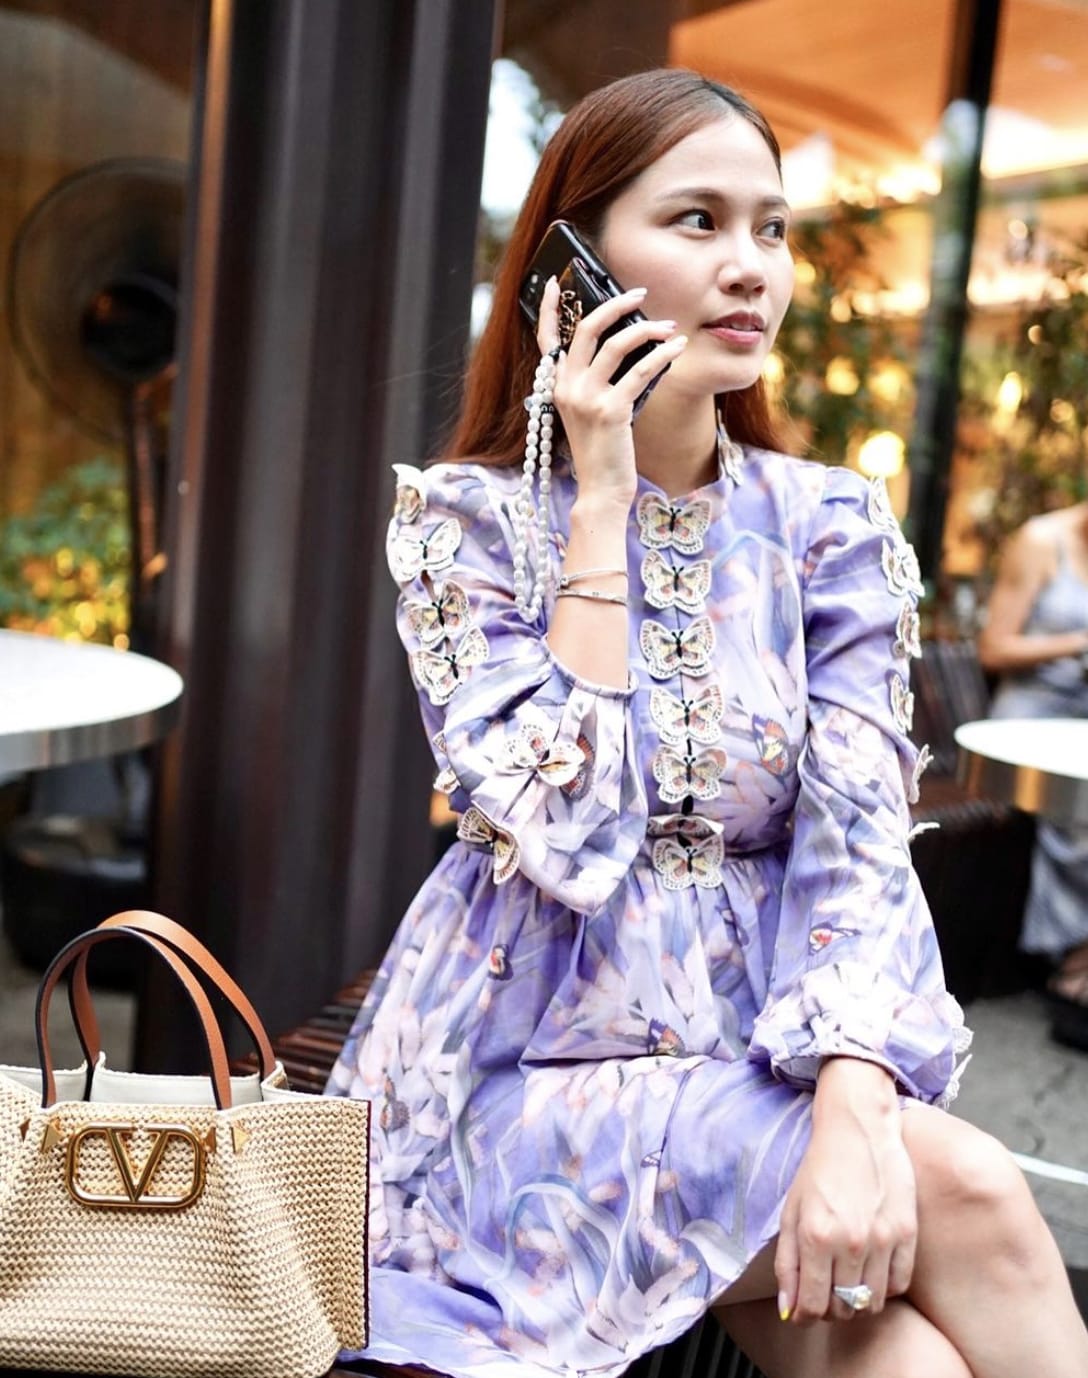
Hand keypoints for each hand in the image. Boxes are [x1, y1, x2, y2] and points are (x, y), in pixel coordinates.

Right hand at [535, 275, 686, 509]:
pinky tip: (677, 349)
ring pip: (616, 344)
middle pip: (586, 329)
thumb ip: (596, 380)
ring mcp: (586, 398)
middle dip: (614, 304)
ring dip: (647, 329)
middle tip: (639, 294)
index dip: (547, 308)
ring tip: (669, 327)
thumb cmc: (601, 450)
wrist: (601, 490)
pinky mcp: (610, 411)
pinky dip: (662, 355)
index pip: (546, 339)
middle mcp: (566, 388)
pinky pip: (640, 371)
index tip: (554, 282)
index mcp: (556, 386)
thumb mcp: (589, 411)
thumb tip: (629, 343)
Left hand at [775, 1060, 916, 1324]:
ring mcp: (883, 1239)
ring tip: (848, 1281)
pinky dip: (884, 1288)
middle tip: (825, 1291)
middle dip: (830, 1308)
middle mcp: (850, 1242)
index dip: (806, 1315)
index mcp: (816, 1235)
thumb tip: (789, 1310)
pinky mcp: (907, 1233)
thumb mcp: (792, 1210)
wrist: (857, 1129)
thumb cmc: (820, 1168)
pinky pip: (898, 1285)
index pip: (812, 1306)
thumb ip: (787, 1262)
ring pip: (872, 1303)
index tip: (804, 1310)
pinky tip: (872, 1270)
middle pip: (843, 1308)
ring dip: (857, 1301)